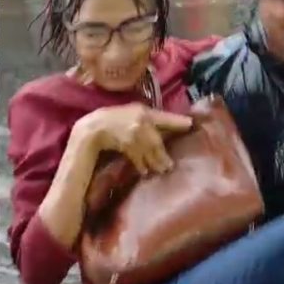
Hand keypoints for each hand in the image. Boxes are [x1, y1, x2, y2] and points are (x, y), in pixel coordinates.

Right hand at [74, 103, 192, 175]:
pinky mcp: (126, 145)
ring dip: (155, 162)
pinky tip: (145, 171)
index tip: (191, 125)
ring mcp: (134, 134)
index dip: (178, 122)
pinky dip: (141, 165)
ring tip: (161, 170)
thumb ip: (146, 120)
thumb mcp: (131, 114)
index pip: (165, 118)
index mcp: (143, 111)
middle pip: (157, 141)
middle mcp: (141, 121)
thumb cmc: (112, 120)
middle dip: (163, 154)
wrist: (92, 128)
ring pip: (150, 151)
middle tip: (169, 165)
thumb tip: (164, 131)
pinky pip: (138, 158)